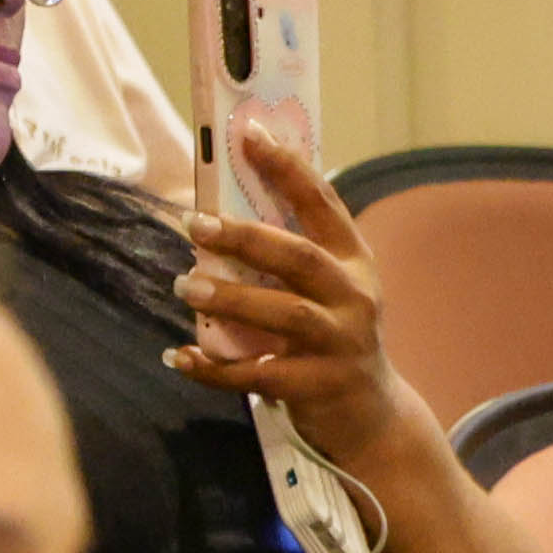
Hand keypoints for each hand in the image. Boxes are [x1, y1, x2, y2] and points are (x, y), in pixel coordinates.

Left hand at [171, 123, 410, 457]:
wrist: (372, 418)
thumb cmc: (334, 340)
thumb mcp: (330, 291)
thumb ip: (291, 254)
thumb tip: (221, 207)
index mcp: (354, 263)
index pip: (322, 204)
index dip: (287, 167)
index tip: (250, 134)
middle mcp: (353, 299)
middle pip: (300, 259)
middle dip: (246, 237)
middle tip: (195, 224)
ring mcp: (339, 345)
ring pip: (284, 314)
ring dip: (230, 298)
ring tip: (186, 285)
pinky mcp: (318, 387)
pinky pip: (260, 376)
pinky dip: (215, 368)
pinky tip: (180, 357)